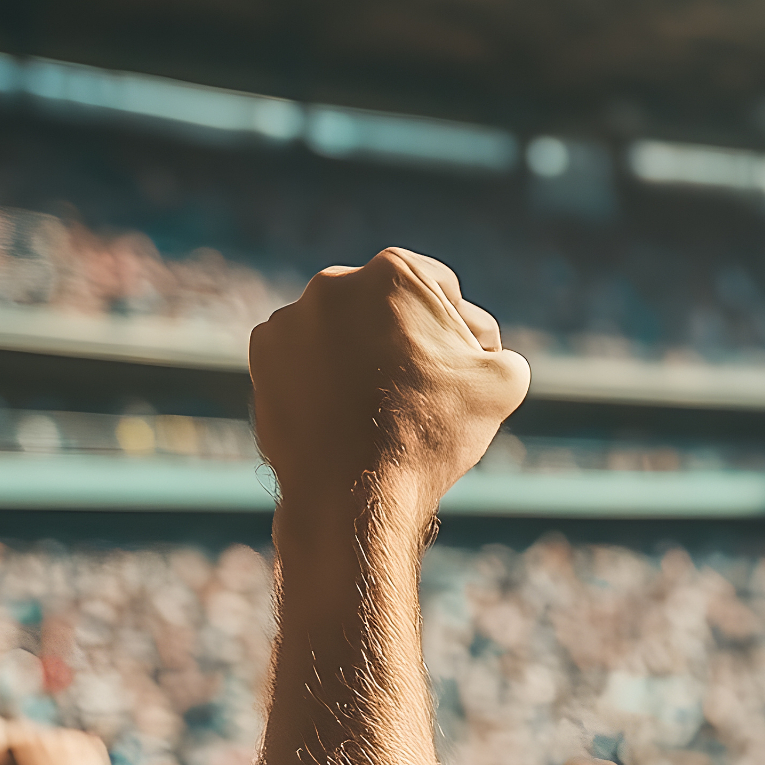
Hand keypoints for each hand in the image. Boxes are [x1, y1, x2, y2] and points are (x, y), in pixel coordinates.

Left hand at [245, 248, 529, 510]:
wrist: (353, 491)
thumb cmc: (430, 432)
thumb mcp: (501, 384)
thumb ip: (498, 350)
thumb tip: (485, 351)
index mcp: (395, 273)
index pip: (440, 287)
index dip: (457, 329)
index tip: (457, 367)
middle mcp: (334, 282)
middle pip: (384, 304)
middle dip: (402, 337)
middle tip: (419, 388)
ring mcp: (291, 317)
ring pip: (340, 328)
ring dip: (358, 354)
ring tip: (375, 404)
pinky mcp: (262, 353)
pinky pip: (303, 355)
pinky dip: (320, 375)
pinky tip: (340, 411)